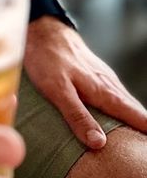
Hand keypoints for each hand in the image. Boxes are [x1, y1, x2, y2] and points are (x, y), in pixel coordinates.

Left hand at [24, 18, 146, 148]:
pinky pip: (117, 96)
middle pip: (135, 111)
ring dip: (135, 119)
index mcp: (104, 91)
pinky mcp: (96, 75)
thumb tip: (100, 143)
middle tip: (144, 147)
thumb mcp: (57, 90)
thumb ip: (77, 116)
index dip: (146, 130)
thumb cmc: (47, 58)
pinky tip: (119, 117)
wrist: (42, 29)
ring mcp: (104, 78)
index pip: (136, 115)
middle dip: (144, 127)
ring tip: (139, 137)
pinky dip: (124, 109)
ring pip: (127, 103)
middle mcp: (109, 84)